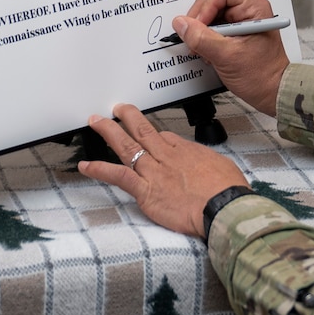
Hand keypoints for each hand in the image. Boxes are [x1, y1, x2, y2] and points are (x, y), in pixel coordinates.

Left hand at [78, 104, 248, 237]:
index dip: (153, 134)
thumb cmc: (228, 192)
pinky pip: (117, 176)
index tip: (147, 131)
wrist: (223, 207)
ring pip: (126, 146)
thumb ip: (209, 165)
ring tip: (95, 122)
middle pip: (143, 131)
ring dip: (109, 132)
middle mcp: (167, 157)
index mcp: (186, 151)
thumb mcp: (223, 168)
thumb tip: (205, 166)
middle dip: (127, 117)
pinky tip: (85, 165)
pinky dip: (100, 169)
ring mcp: (154, 172)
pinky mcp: (145, 190)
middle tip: (116, 107)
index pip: (165, 137)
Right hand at [175, 0, 289, 116]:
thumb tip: (180, 23)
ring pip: (209, 11)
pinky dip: (204, 37)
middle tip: (196, 40)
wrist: (272, 92)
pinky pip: (211, 24)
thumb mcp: (227, 57)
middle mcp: (247, 9)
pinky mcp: (233, 30)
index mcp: (254, 7)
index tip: (199, 26)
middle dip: (200, 18)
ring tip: (203, 49)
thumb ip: (202, 38)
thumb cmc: (260, 76)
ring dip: (201, 29)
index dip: (207, 4)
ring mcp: (240, 19)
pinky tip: (208, 51)